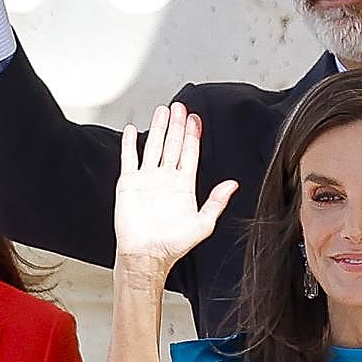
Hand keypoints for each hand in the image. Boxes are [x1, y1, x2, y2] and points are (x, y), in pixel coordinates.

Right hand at [115, 102, 237, 273]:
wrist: (145, 254)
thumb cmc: (172, 245)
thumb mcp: (203, 224)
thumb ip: (216, 202)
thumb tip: (233, 185)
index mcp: (183, 186)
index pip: (190, 153)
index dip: (193, 136)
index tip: (196, 119)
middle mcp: (165, 179)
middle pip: (173, 144)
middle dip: (177, 125)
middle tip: (180, 107)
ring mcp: (147, 179)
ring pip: (154, 146)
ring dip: (158, 128)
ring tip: (162, 111)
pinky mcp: (129, 183)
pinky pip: (129, 158)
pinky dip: (130, 143)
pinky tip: (133, 130)